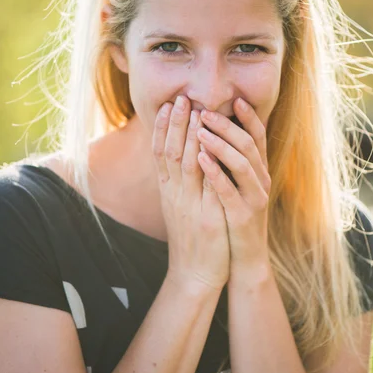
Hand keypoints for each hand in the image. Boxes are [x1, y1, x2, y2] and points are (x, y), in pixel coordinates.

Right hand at [152, 95, 229, 291]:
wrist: (194, 274)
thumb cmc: (191, 237)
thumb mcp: (180, 207)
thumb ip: (180, 183)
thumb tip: (182, 157)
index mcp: (169, 191)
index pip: (161, 153)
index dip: (163, 128)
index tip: (167, 105)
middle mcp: (176, 195)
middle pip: (172, 152)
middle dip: (176, 124)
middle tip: (180, 98)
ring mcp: (191, 206)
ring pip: (188, 165)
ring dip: (191, 137)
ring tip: (195, 113)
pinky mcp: (208, 218)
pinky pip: (208, 188)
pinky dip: (208, 166)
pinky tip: (211, 148)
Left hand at [197, 98, 270, 270]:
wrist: (243, 258)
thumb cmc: (235, 217)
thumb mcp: (238, 186)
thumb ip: (233, 162)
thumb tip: (220, 132)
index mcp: (259, 172)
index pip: (258, 137)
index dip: (249, 117)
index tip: (235, 98)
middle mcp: (261, 181)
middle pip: (249, 145)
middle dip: (227, 125)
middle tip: (205, 109)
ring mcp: (254, 199)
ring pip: (242, 164)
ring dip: (221, 144)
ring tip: (200, 129)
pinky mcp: (243, 216)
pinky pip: (230, 191)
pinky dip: (216, 173)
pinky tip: (201, 159)